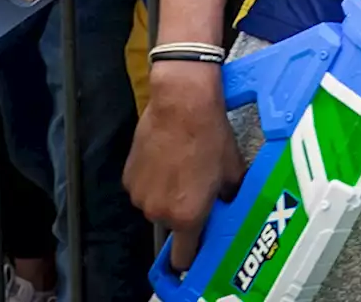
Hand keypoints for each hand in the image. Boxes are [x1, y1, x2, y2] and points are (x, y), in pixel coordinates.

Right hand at [123, 63, 244, 271]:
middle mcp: (158, 212)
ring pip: (156, 203)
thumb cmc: (210, 135)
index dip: (190, 254)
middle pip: (171, 223)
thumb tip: (231, 204)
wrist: (183, 104)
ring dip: (167, 191)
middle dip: (184, 208)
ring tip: (183, 163)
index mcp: (187, 216)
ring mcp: (140, 195)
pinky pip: (143, 186)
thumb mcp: (233, 168)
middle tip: (198, 183)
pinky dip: (154, 176)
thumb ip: (231, 196)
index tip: (195, 248)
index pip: (182, 257)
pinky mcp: (128, 177)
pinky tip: (167, 154)